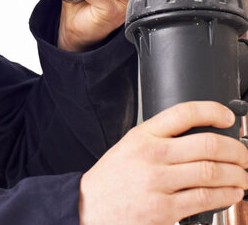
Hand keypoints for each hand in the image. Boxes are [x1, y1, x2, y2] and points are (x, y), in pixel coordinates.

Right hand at [78, 101, 247, 224]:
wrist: (88, 205)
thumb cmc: (112, 177)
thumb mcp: (130, 146)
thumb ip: (159, 139)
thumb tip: (198, 138)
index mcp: (143, 135)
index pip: (182, 113)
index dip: (211, 111)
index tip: (227, 117)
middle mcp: (151, 155)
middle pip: (206, 144)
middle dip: (236, 150)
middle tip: (245, 155)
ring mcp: (157, 183)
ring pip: (211, 172)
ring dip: (237, 174)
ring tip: (243, 175)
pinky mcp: (163, 210)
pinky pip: (204, 199)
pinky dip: (226, 195)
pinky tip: (231, 192)